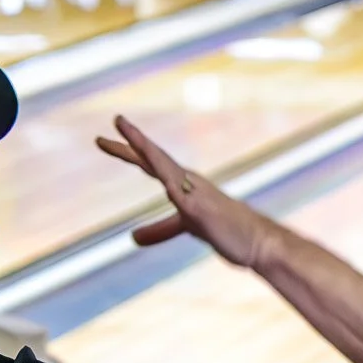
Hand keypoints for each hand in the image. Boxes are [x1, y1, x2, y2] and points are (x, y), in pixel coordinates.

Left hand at [94, 115, 269, 266]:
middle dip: (131, 140)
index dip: (128, 151)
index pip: (150, 163)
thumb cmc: (226, 231)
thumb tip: (132, 237)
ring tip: (124, 127)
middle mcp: (187, 180)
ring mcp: (194, 191)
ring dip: (143, 145)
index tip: (105, 140)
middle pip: (153, 157)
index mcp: (182, 183)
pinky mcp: (198, 207)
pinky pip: (176, 187)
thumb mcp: (185, 228)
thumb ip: (160, 230)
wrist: (258, 242)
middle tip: (115, 120)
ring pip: (162, 163)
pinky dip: (162, 173)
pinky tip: (148, 163)